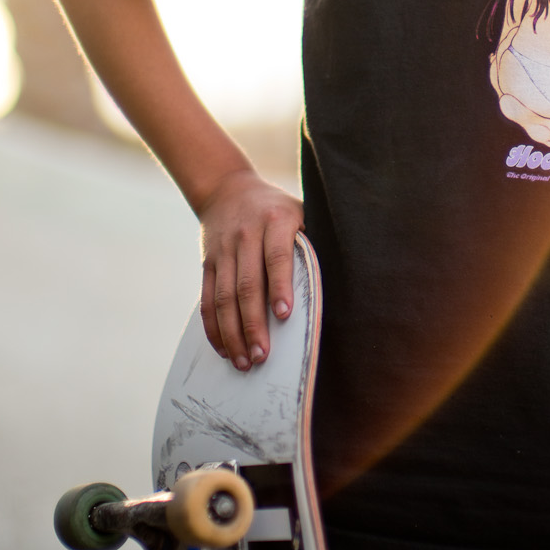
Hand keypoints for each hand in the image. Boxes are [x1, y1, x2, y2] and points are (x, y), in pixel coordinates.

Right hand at [198, 169, 303, 371]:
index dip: (280, 286)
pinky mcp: (208, 264)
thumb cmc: (276, 208)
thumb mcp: (299, 212)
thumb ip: (310, 241)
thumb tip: (341, 277)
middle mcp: (246, 236)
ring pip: (225, 297)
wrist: (227, 189)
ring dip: (233, 332)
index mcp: (275, 222)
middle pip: (247, 285)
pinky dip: (214, 327)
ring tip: (244, 360)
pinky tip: (224, 348)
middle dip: (254, 324)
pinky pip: (208, 299)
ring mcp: (223, 251)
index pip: (276, 257)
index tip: (284, 315)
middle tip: (263, 355)